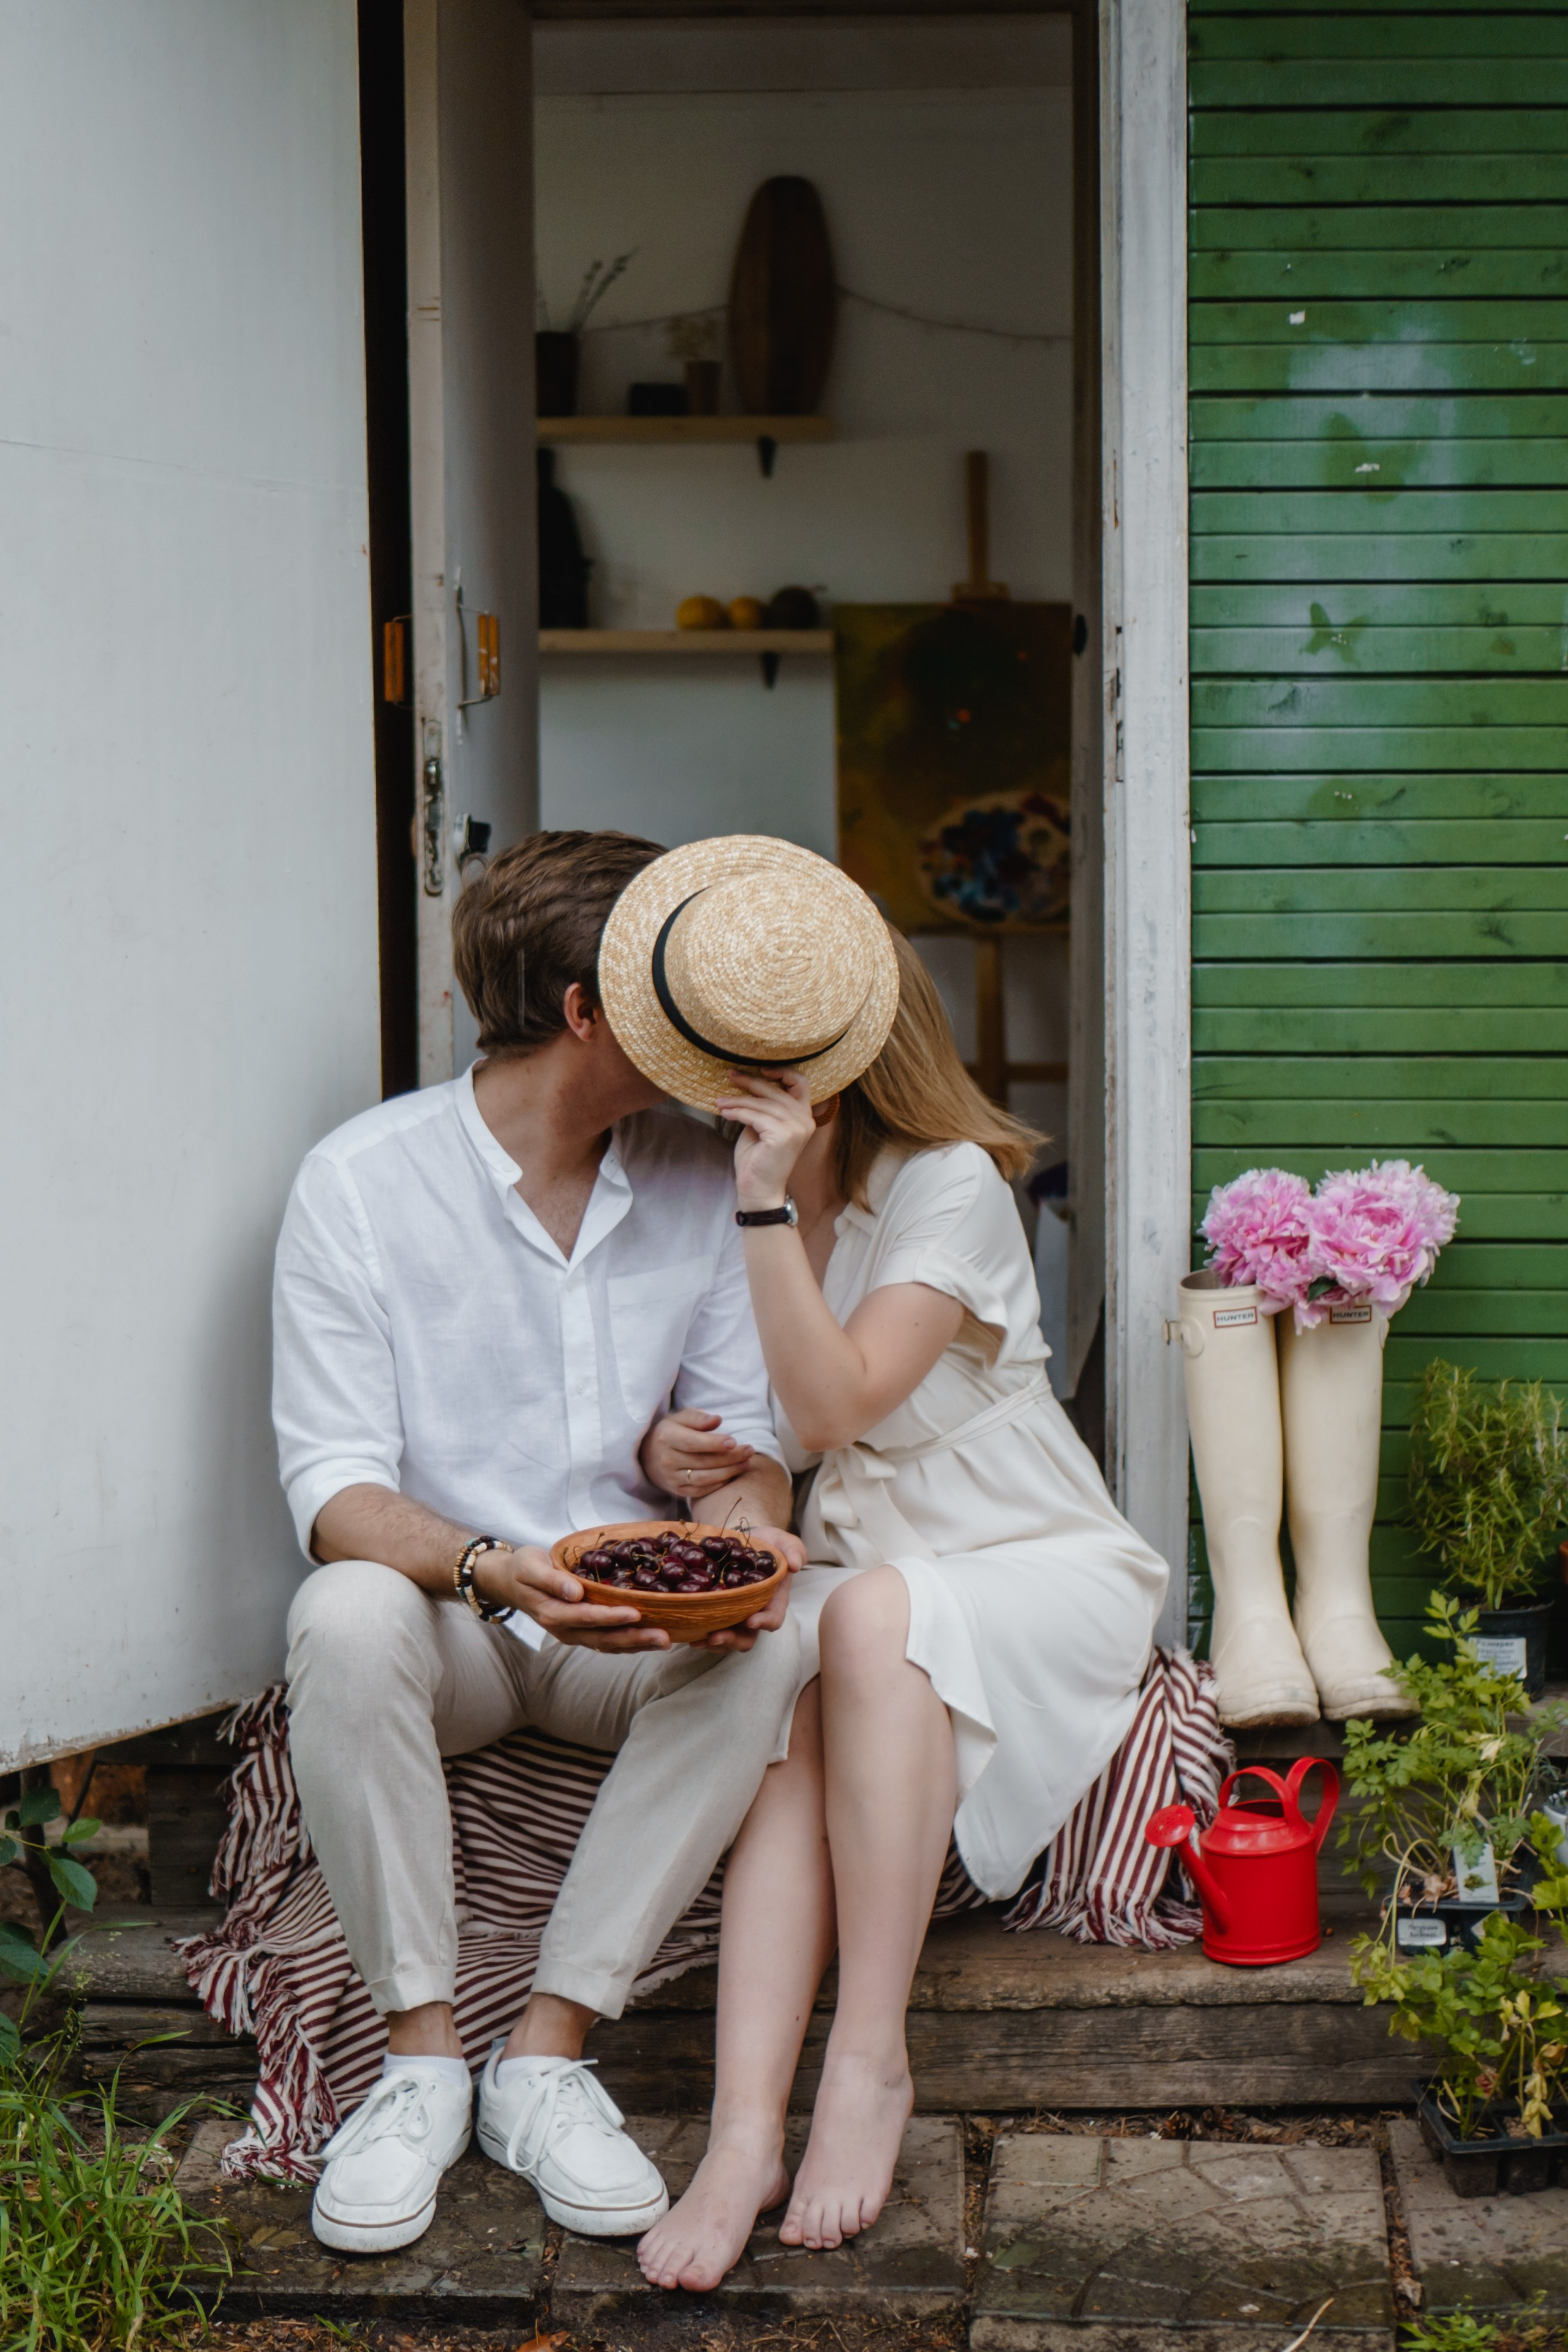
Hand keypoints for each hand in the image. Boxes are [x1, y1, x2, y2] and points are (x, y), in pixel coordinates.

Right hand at [473, 1543, 671, 1652]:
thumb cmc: (523, 1568)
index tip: (637, 1612)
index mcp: (553, 1613)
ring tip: (666, 1641)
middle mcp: (565, 1630)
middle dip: (635, 1639)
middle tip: (665, 1637)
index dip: (612, 1617)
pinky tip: (652, 1639)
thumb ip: (552, 1580)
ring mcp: (575, 1634)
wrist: (511, 1582)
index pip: (586, 1617)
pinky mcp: (583, 1632)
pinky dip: (631, 1643)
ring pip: (610, 1644)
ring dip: (638, 1645)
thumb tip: (575, 1591)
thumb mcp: (530, 1566)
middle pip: (604, 1638)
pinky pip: (609, 1641)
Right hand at [641, 1407, 755, 1501]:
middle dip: (729, 1457)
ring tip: (746, 1463)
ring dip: (728, 1472)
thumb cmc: (669, 1432)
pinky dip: (718, 1485)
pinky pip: (700, 1490)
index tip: (734, 1441)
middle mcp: (667, 1460)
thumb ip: (697, 1417)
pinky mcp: (677, 1490)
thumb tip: (717, 1420)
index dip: (714, 1443)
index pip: (693, 1442)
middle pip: (703, 1461)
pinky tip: (732, 1475)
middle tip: (749, 1450)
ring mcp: (671, 1478)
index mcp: (666, 1438)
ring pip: (704, 1478)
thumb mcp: (678, 1418)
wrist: (646, 1455)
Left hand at [697, 1524, 806, 1652]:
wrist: (744, 1538)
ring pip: (728, 1638)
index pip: (773, 1618)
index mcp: (774, 1600)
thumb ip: (794, 1550)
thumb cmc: (768, 1543)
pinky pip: (712, 1629)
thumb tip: (795, 1565)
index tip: (750, 1620)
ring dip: (713, 1642)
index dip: (764, 1622)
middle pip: (748, 1636)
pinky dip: (701, 1634)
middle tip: (715, 1636)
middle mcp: (755, 1612)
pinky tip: (688, 1634)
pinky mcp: (719, 1611)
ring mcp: (736, 1614)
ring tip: (697, 1640)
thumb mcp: (784, 1542)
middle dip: (732, 1640)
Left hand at [715, 1069, 816, 1213]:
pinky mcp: (782, 1135)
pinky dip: (737, 1112)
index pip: (801, 1083)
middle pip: (776, 1090)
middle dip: (750, 1081)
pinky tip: (724, 1111)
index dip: (782, 1071)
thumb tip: (747, 1084)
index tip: (760, 1068)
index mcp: (803, 1116)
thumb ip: (763, 1107)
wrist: (759, 1189)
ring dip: (738, 1100)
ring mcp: (796, 1128)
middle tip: (731, 1075)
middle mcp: (805, 1120)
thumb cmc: (758, 1159)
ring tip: (720, 1101)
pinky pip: (754, 1116)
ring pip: (762, 1103)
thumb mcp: (761, 1126)